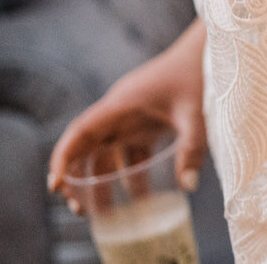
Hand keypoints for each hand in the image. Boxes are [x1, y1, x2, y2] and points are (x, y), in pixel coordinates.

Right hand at [48, 19, 206, 211]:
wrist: (211, 51)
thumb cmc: (198, 74)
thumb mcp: (196, 113)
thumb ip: (192, 148)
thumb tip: (188, 186)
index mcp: (121, 104)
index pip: (81, 131)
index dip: (64, 157)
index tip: (55, 184)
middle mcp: (120, 111)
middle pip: (87, 148)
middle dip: (78, 180)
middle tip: (79, 211)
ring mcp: (132, 117)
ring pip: (107, 154)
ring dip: (104, 182)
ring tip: (106, 215)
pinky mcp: (147, 122)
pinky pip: (129, 152)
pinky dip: (130, 173)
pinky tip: (139, 196)